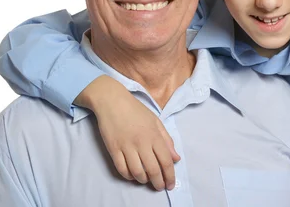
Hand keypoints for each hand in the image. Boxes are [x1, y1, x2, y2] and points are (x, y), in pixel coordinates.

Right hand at [75, 75, 179, 189]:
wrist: (113, 102)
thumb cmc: (136, 110)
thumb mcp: (156, 121)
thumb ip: (167, 140)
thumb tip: (176, 158)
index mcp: (155, 135)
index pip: (166, 161)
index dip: (170, 175)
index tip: (171, 184)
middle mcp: (142, 143)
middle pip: (153, 170)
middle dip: (158, 182)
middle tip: (160, 187)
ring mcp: (127, 146)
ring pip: (137, 172)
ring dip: (144, 180)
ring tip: (147, 180)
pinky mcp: (113, 149)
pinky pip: (122, 169)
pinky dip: (129, 176)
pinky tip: (133, 175)